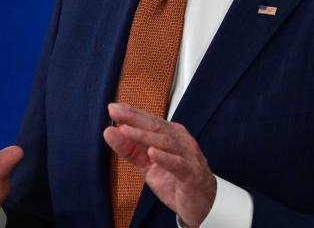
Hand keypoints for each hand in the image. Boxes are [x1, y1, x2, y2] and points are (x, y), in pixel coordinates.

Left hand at [103, 102, 215, 227]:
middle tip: (115, 112)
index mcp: (170, 135)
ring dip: (144, 136)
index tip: (112, 107)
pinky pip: (178, 164)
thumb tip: (109, 132)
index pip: (149, 120)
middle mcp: (180, 141)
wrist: (204, 204)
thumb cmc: (176, 180)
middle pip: (156, 126)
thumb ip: (130, 149)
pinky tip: (152, 153)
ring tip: (125, 130)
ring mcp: (188, 156)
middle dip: (134, 118)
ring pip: (165, 142)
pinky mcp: (192, 174)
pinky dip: (164, 158)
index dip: (131, 113)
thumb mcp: (148, 164)